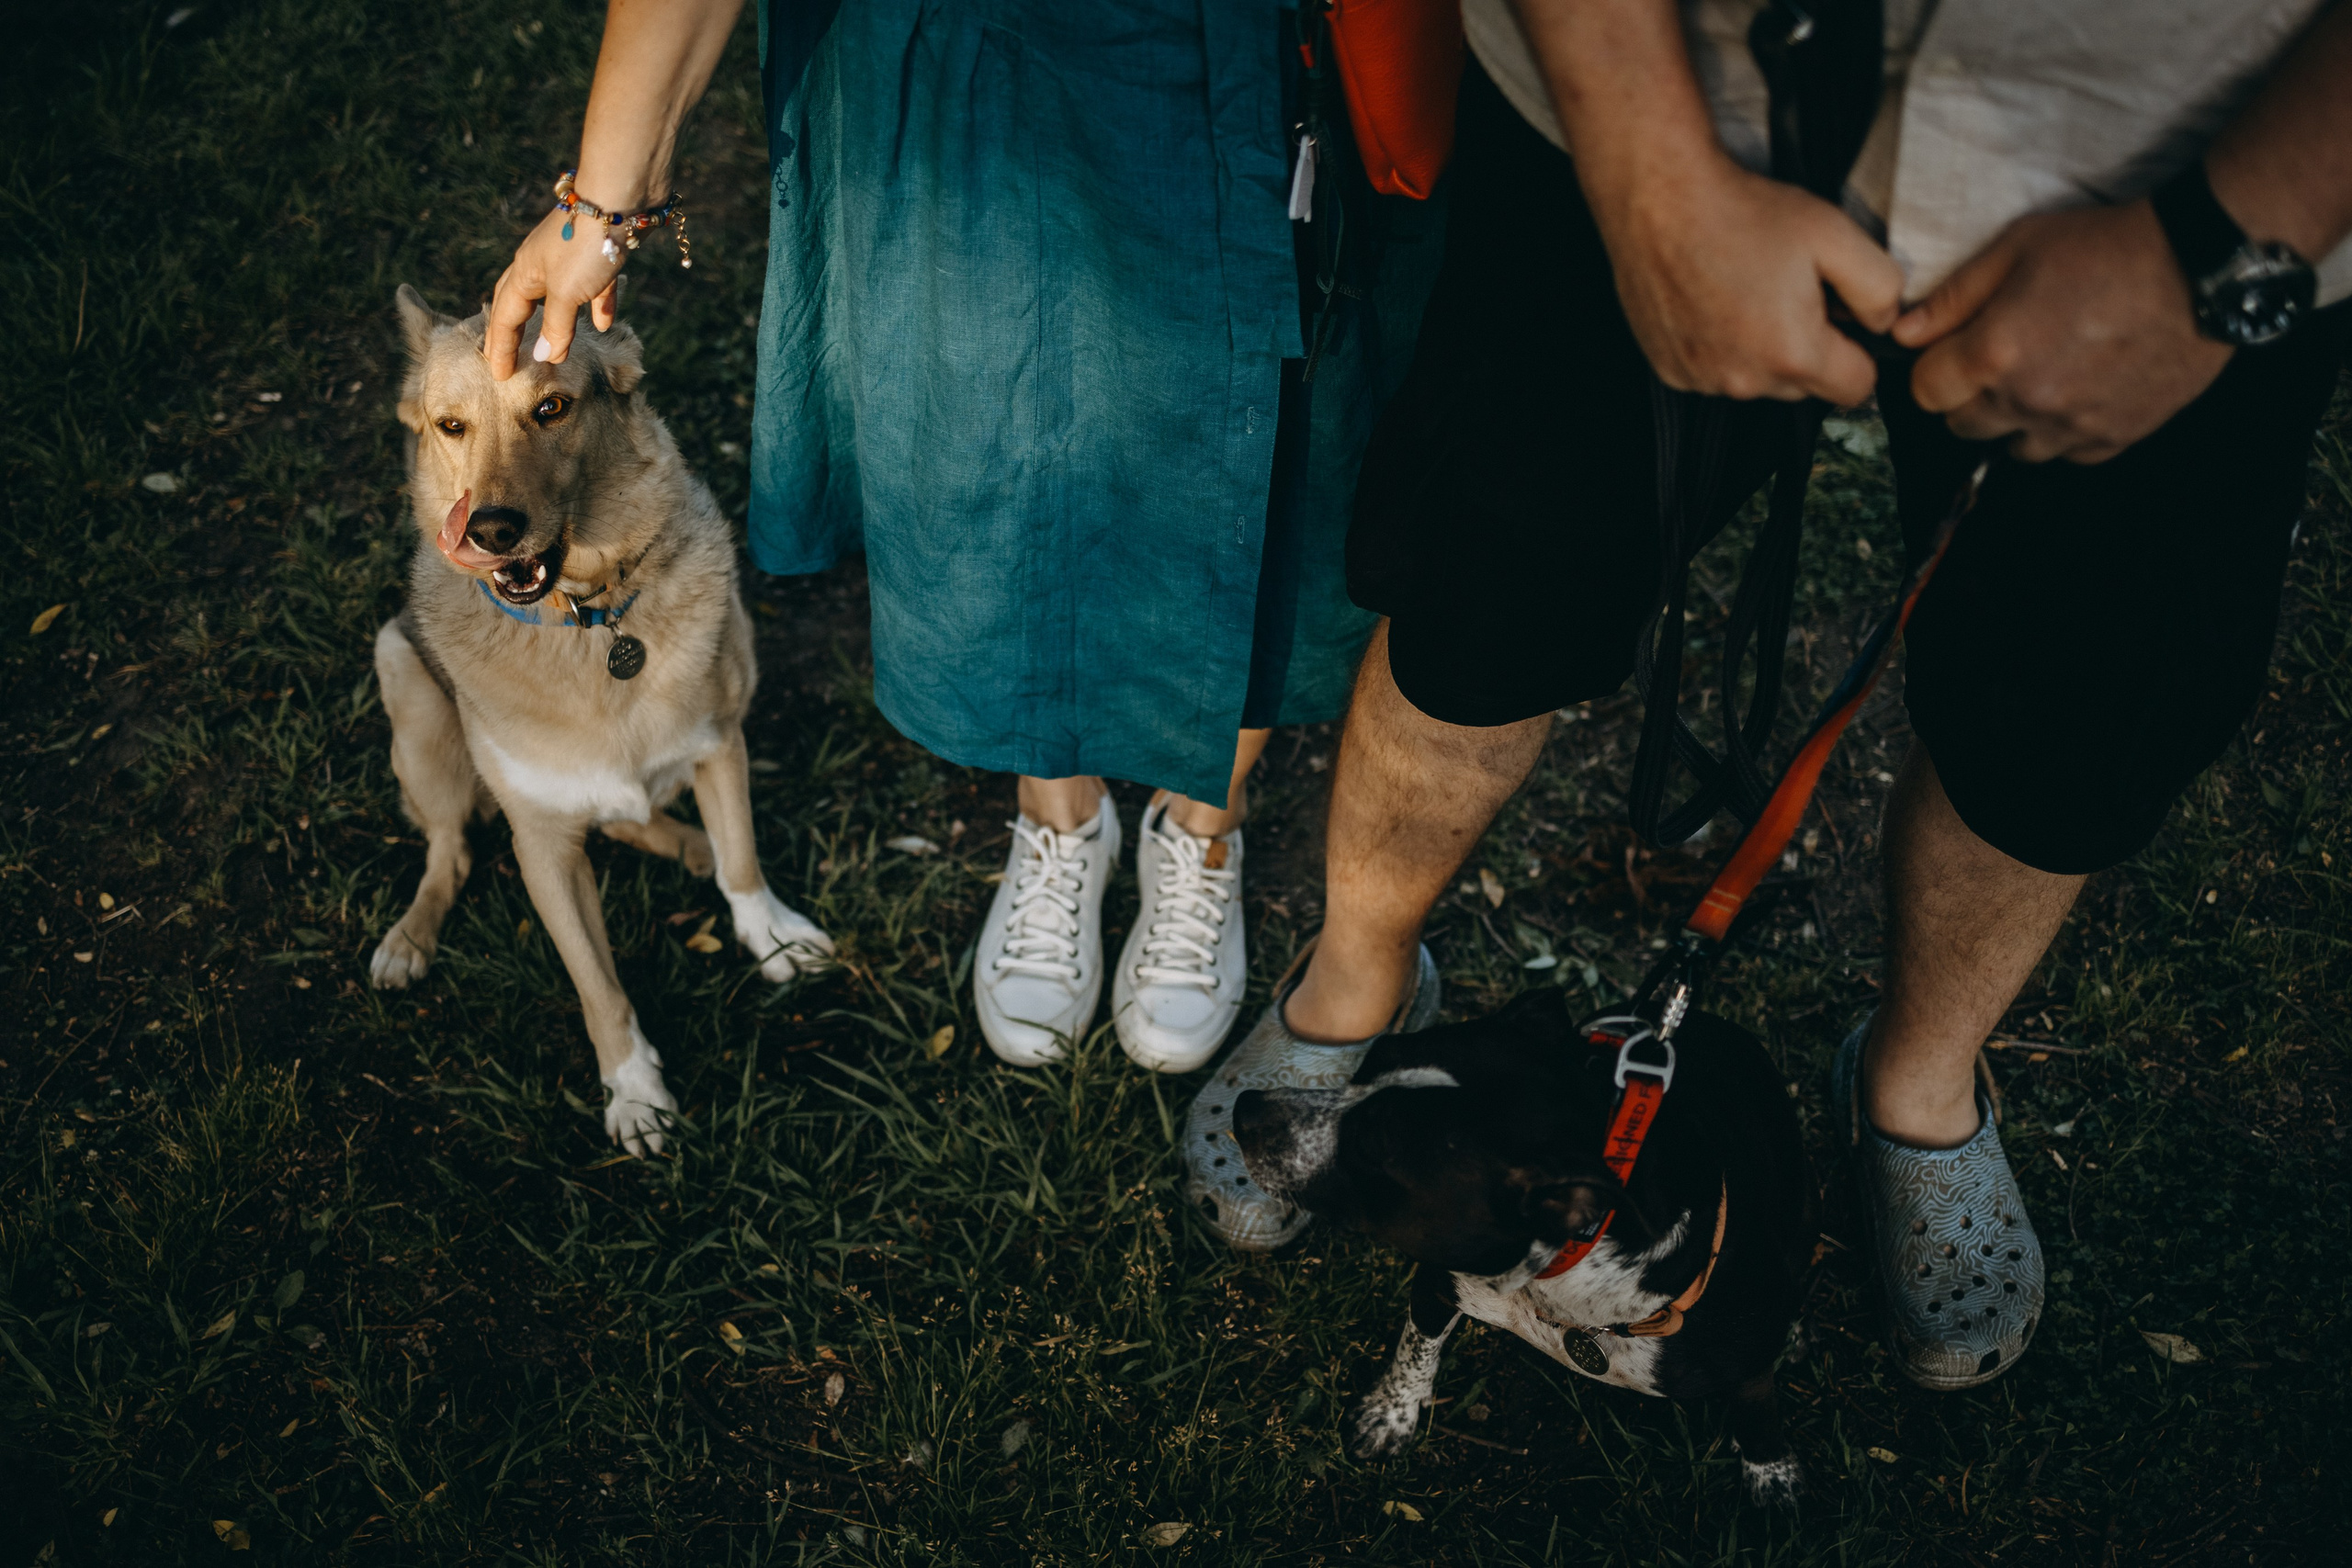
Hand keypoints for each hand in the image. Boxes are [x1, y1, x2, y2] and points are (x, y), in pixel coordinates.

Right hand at [484, 204, 626, 379]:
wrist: (622, 195)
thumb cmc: (586, 243)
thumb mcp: (567, 291)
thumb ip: (557, 325)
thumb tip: (547, 355)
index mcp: (525, 271)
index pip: (504, 317)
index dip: (500, 347)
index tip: (497, 375)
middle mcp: (542, 262)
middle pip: (521, 303)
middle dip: (514, 331)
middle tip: (506, 357)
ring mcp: (570, 257)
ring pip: (557, 296)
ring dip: (555, 321)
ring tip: (554, 347)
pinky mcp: (600, 252)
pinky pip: (594, 287)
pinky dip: (596, 305)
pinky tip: (604, 324)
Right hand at [1599, 159, 1903, 405]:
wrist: (1661, 198)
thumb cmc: (1743, 213)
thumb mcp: (1836, 234)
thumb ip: (1881, 288)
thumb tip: (1883, 322)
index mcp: (1793, 355)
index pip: (1856, 389)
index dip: (1857, 350)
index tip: (1838, 315)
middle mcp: (1745, 381)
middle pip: (1803, 386)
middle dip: (1805, 348)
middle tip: (1786, 291)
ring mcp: (1702, 380)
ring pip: (1756, 381)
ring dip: (1759, 350)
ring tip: (1744, 292)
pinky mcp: (1671, 370)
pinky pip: (1713, 374)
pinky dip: (1719, 347)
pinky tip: (1711, 302)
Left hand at [1894, 201, 2233, 463]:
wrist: (2201, 263)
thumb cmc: (2105, 246)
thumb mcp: (2017, 247)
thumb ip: (1953, 298)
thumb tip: (1901, 334)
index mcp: (1993, 354)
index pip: (1926, 393)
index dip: (1936, 370)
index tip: (1954, 352)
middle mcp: (2027, 400)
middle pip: (1963, 425)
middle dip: (1972, 395)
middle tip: (2005, 356)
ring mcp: (2073, 425)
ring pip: (2015, 447)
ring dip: (2018, 418)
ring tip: (2047, 373)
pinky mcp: (2116, 436)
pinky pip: (2070, 453)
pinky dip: (2067, 430)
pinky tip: (2083, 390)